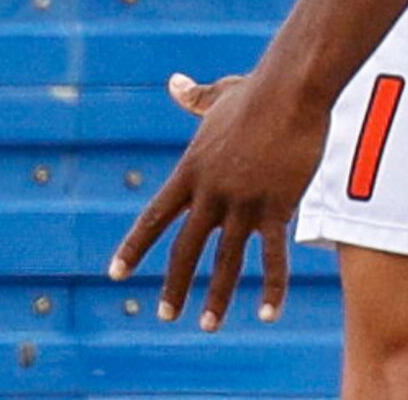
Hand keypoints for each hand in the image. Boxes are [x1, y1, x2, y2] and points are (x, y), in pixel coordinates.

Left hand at [109, 68, 325, 330]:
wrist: (292, 89)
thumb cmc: (258, 89)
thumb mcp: (220, 97)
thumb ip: (194, 99)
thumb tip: (174, 82)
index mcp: (191, 171)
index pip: (154, 218)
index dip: (134, 248)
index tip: (115, 274)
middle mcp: (211, 192)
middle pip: (185, 249)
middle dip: (174, 285)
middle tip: (166, 314)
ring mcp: (243, 202)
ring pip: (225, 260)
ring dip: (215, 296)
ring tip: (208, 325)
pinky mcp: (277, 206)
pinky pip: (272, 256)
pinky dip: (271, 287)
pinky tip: (267, 313)